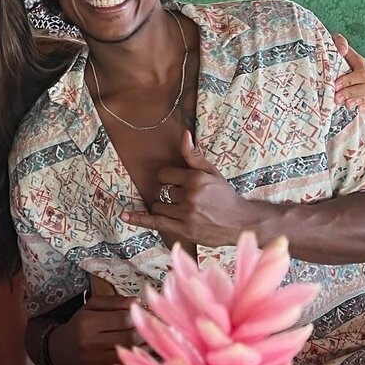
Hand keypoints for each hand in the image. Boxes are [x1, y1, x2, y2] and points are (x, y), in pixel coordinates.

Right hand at [47, 297, 138, 364]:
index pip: (123, 318)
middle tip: (149, 329)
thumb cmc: (80, 325)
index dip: (139, 316)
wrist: (61, 350)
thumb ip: (114, 301)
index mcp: (88, 322)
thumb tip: (136, 301)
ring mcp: (93, 363)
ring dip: (142, 349)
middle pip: (128, 337)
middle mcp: (89, 343)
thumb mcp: (92, 306)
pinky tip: (137, 358)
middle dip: (143, 332)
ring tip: (146, 342)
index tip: (145, 315)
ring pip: (128, 355)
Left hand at [121, 131, 253, 247]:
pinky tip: (125, 216)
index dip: (169, 179)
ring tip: (182, 210)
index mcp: (195, 178)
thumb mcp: (212, 172)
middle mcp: (190, 196)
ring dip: (164, 207)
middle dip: (171, 195)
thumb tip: (184, 134)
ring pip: (159, 206)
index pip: (165, 175)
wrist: (240, 222)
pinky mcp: (184, 230)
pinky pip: (156, 222)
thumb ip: (194, 155)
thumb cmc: (224, 195)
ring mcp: (186, 214)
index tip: (177, 183)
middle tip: (188, 200)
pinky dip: (139, 219)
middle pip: (163, 192)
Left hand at [331, 33, 364, 111]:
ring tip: (346, 105)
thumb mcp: (332, 45)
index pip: (361, 71)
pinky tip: (359, 110)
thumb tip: (343, 50)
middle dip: (351, 92)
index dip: (350, 80)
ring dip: (359, 100)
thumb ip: (338, 42)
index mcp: (359, 62)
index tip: (335, 85)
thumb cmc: (331, 57)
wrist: (330, 68)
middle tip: (337, 98)